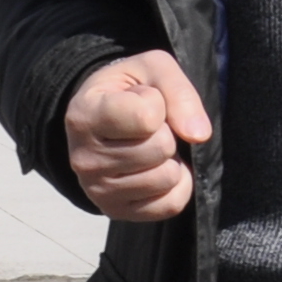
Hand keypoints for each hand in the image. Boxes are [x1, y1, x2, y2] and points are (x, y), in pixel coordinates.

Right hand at [65, 50, 211, 220]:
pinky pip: (170, 204)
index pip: (147, 117)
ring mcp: (97, 190)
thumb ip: (178, 91)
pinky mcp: (115, 211)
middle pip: (161, 148)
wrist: (99, 118)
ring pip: (167, 178)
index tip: (141, 100)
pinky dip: (176, 185)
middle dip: (166, 133)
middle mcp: (83, 158)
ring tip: (149, 147)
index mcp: (84, 115)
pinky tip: (156, 169)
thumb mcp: (150, 69)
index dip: (158, 103)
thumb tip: (198, 135)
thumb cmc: (127, 91)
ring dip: (170, 159)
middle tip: (147, 127)